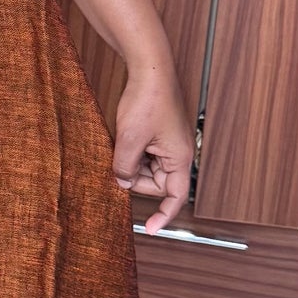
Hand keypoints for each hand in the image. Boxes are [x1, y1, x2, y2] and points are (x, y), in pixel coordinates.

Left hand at [113, 59, 192, 231]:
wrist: (150, 68)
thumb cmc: (147, 100)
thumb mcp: (129, 139)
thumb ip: (124, 167)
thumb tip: (122, 183)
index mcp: (180, 158)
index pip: (175, 196)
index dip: (163, 215)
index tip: (150, 229)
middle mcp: (178, 153)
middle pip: (155, 182)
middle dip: (134, 176)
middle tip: (118, 162)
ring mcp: (169, 142)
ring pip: (146, 167)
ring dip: (130, 161)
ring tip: (122, 142)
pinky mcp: (159, 133)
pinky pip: (144, 153)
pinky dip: (131, 151)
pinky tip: (123, 137)